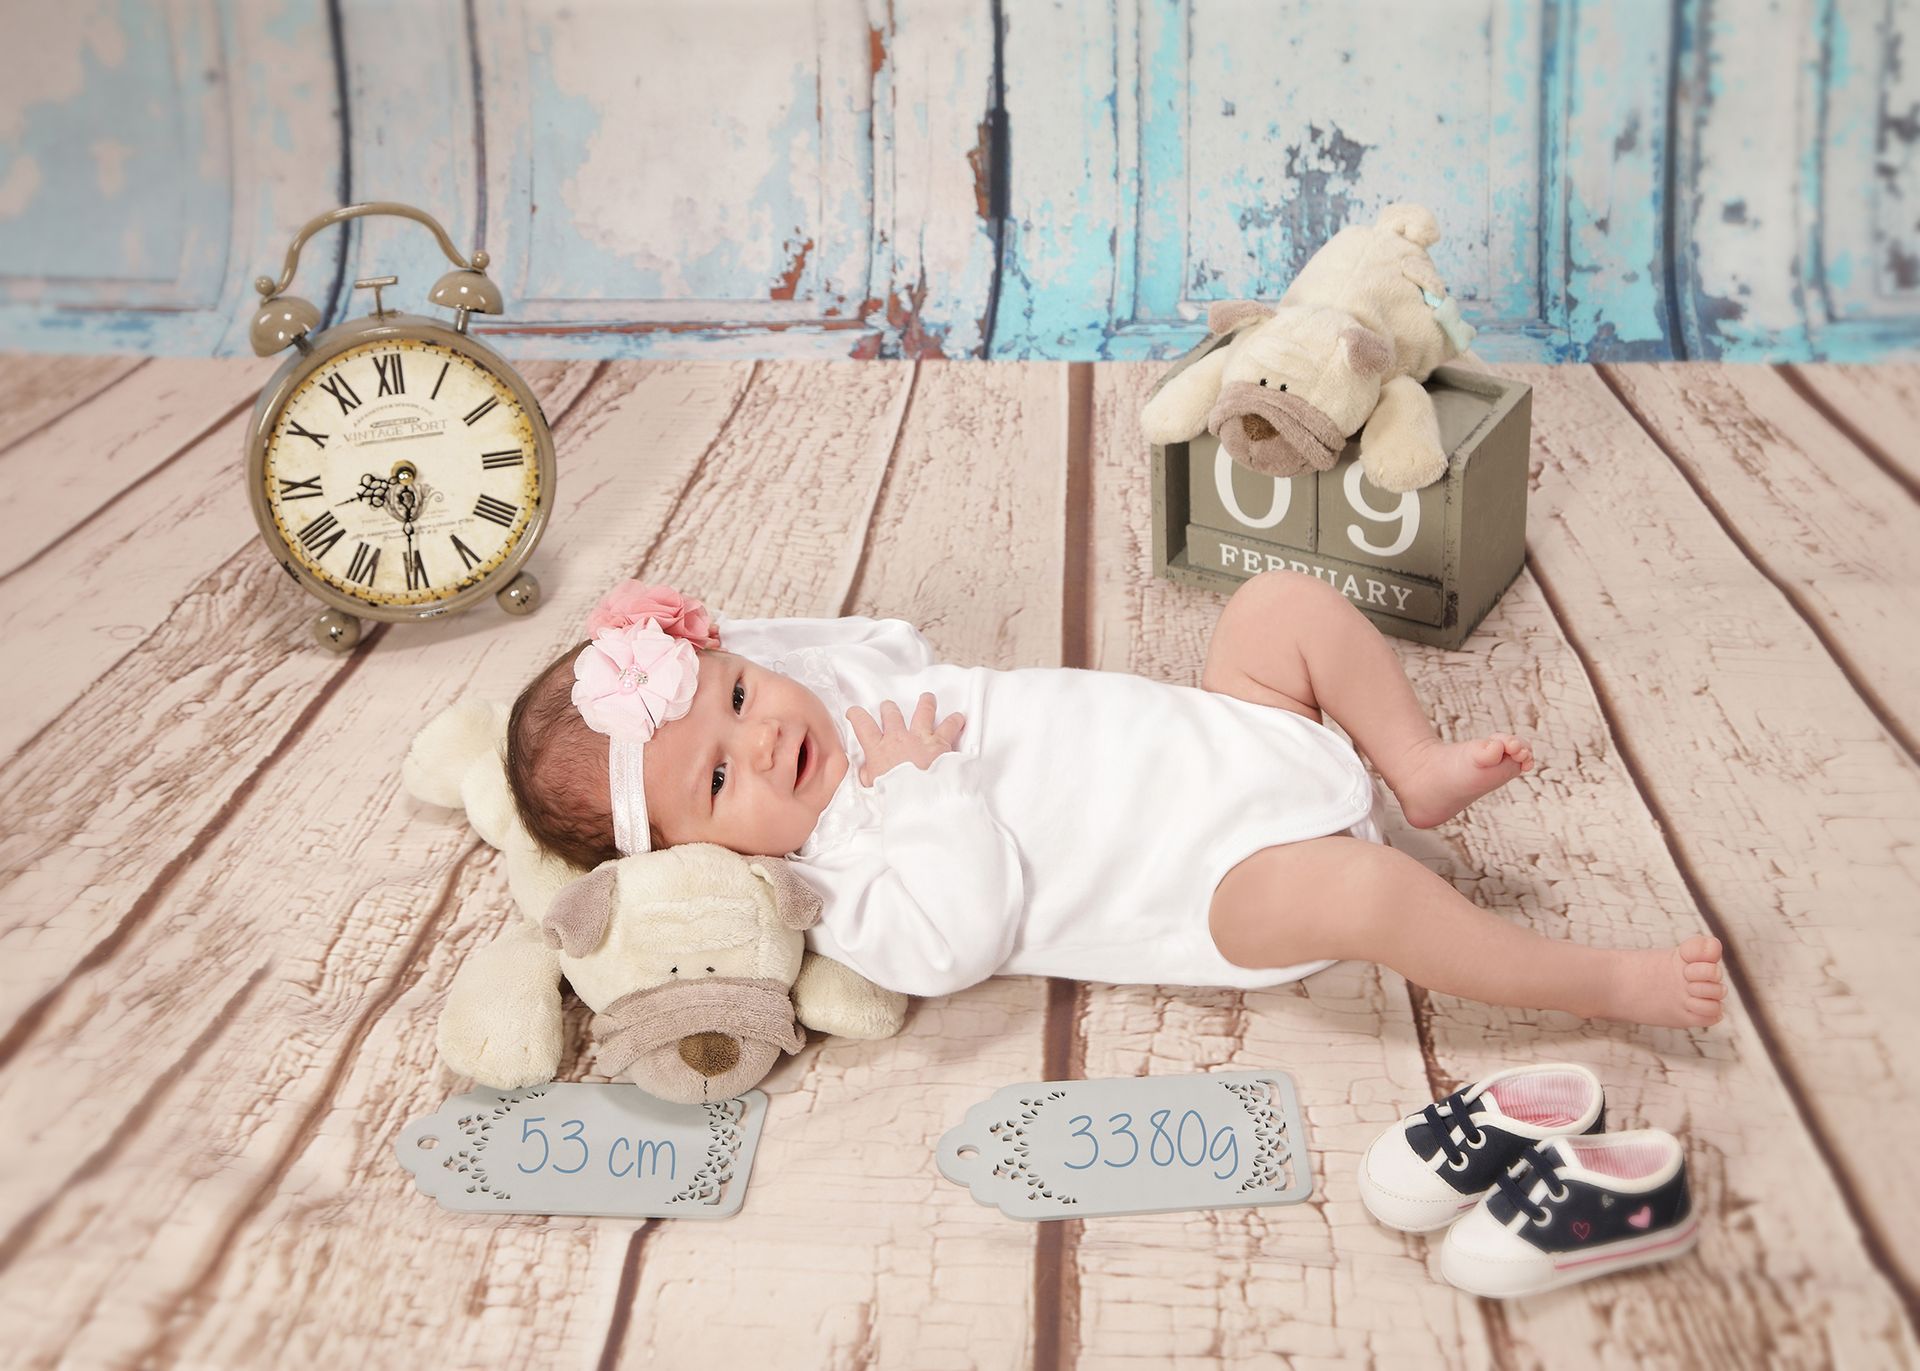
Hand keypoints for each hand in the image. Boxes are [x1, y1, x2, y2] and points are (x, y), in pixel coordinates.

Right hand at [846, 693, 965, 785]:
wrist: (921, 799)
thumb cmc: (897, 796)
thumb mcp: (873, 788)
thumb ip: (869, 776)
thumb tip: (866, 772)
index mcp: (879, 749)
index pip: (862, 725)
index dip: (857, 715)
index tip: (855, 712)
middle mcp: (898, 738)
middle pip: (891, 714)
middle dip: (889, 708)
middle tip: (888, 707)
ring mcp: (920, 738)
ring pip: (923, 711)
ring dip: (925, 704)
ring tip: (927, 699)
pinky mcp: (941, 742)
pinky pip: (950, 726)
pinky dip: (955, 721)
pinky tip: (958, 718)